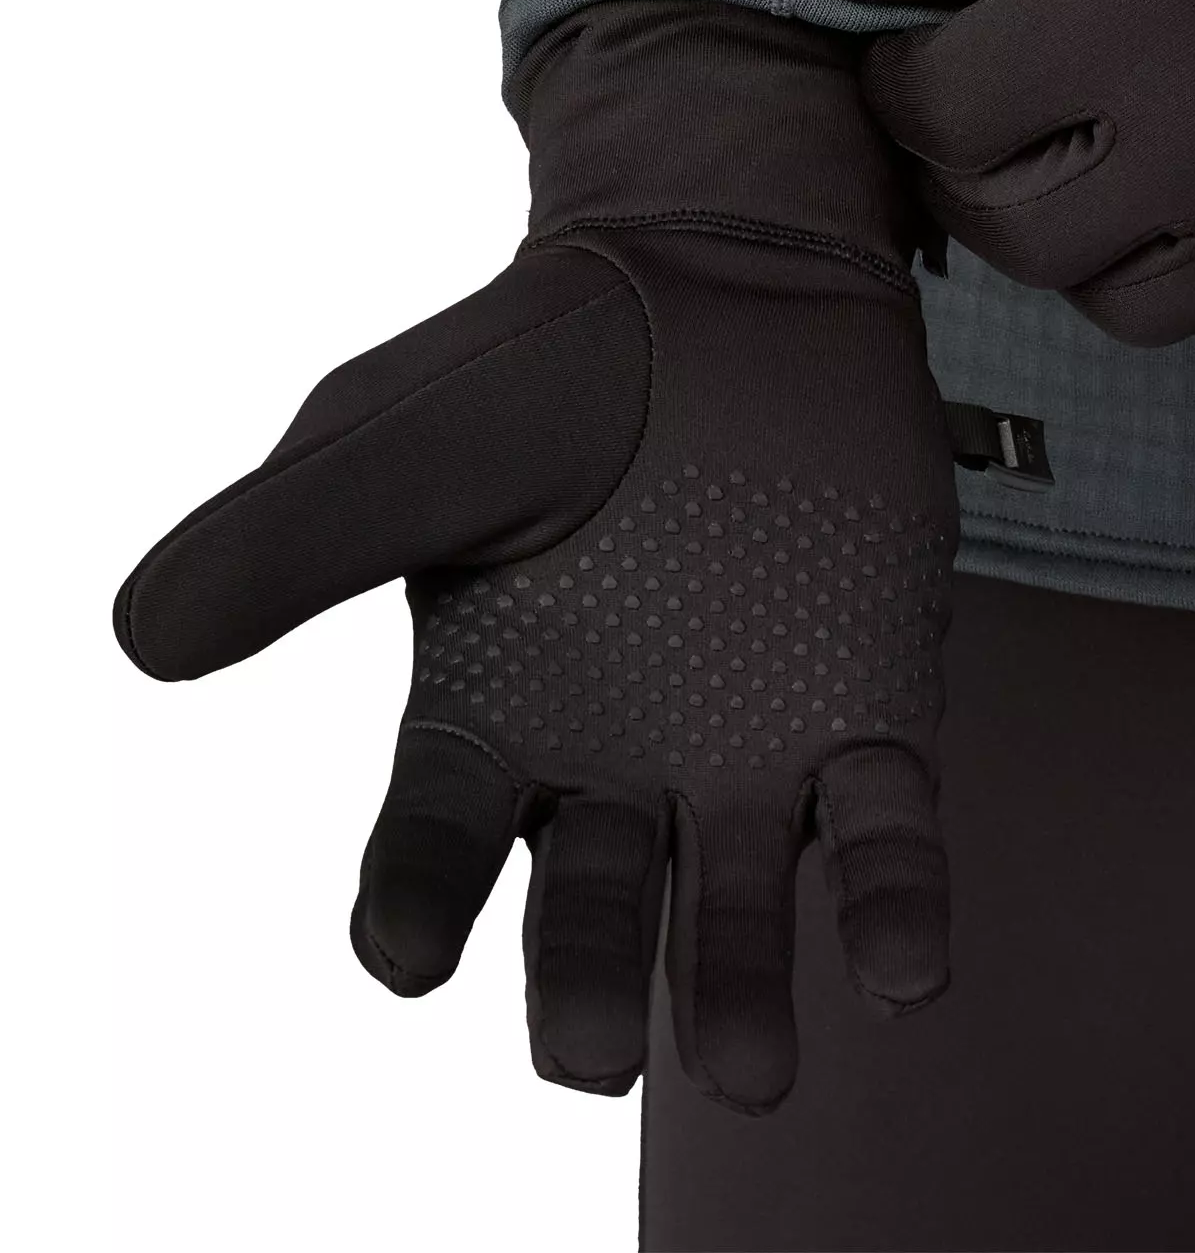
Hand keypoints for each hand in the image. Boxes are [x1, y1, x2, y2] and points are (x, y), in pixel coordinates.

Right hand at [114, 0, 957, 1111]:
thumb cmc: (550, 361)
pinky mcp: (863, 707)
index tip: (406, 952)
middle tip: (586, 1055)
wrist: (723, 276)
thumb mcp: (397, 443)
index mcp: (486, 715)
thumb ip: (287, 541)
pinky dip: (893, 905)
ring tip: (747, 1066)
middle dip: (580, 984)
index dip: (415, 906)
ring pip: (734, 902)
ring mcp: (742, 744)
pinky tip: (906, 974)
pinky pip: (882, 828)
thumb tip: (140, 643)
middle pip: (585, 907)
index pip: (433, 846)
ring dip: (735, 988)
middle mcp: (611, 758)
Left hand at [819, 0, 1194, 348]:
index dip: (897, 87)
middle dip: (956, 174)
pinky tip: (1177, 200)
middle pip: (1014, 234)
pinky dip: (1178, 281)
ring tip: (1069, 162)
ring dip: (1062, 245)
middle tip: (968, 111)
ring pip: (1117, 309)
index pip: (949, 114)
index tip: (908, 52)